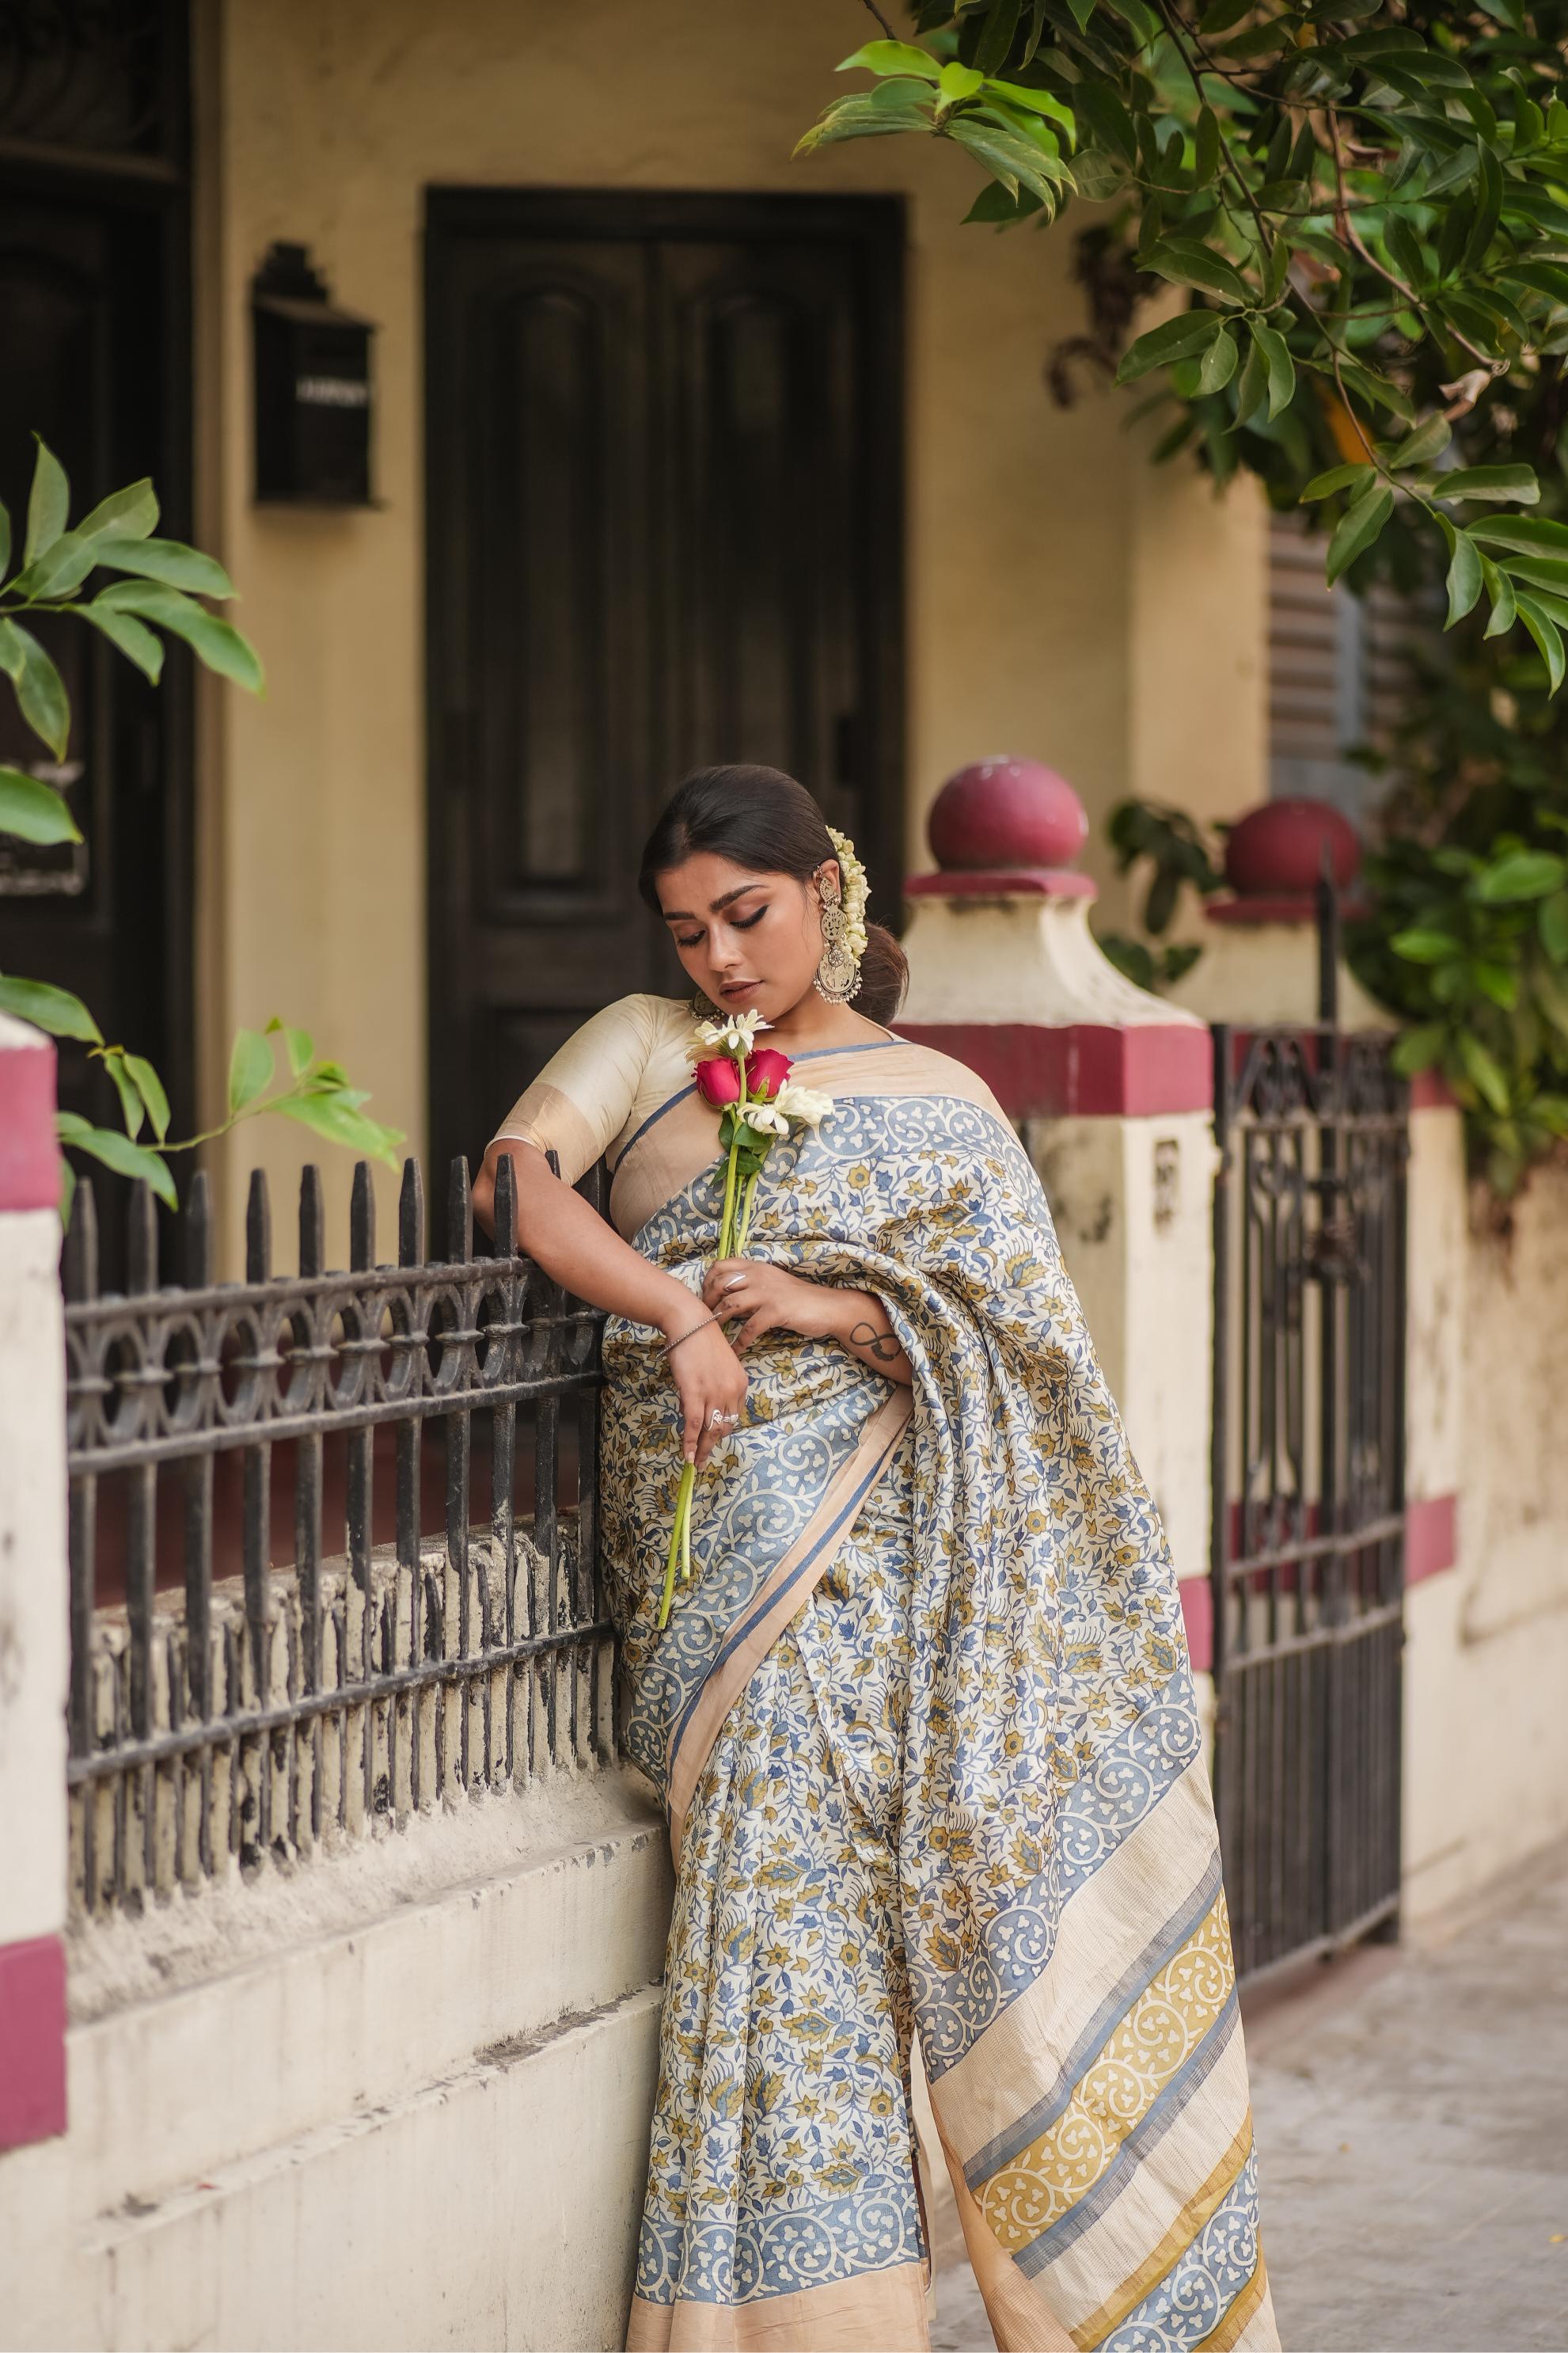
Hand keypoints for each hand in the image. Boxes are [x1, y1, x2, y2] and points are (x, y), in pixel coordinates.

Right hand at [663, 1314, 747, 1469]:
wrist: (690, 1323)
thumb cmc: (701, 1341)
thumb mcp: (718, 1366)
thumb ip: (713, 1388)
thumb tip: (695, 1410)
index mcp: (741, 1384)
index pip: (734, 1415)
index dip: (722, 1430)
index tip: (712, 1439)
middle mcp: (731, 1391)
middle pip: (724, 1427)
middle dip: (712, 1445)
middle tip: (703, 1459)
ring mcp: (714, 1393)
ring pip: (710, 1429)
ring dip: (702, 1449)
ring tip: (695, 1462)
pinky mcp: (695, 1393)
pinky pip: (694, 1424)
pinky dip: (690, 1442)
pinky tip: (687, 1455)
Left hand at [701, 1256, 833, 1353]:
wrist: (826, 1306)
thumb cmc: (798, 1298)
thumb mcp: (771, 1284)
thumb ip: (750, 1287)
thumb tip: (727, 1298)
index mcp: (756, 1267)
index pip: (721, 1265)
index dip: (707, 1281)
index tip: (705, 1297)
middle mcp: (759, 1276)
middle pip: (720, 1283)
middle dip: (707, 1302)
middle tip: (704, 1317)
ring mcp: (767, 1293)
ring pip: (730, 1304)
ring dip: (717, 1320)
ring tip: (712, 1333)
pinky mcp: (776, 1311)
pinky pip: (749, 1328)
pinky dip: (739, 1341)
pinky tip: (735, 1351)